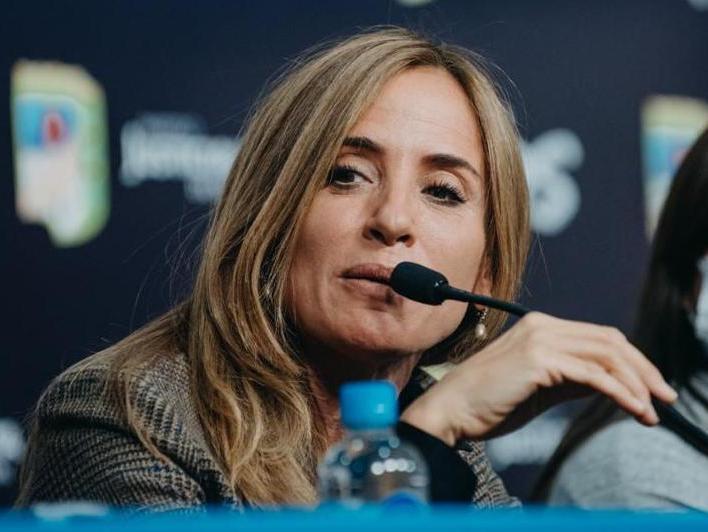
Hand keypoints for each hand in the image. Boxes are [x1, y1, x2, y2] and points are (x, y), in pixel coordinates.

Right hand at [400, 312, 677, 445]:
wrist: (450, 409)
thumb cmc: (487, 403)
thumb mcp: (538, 389)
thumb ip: (571, 380)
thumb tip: (608, 385)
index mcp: (539, 327)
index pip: (599, 337)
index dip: (631, 361)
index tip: (649, 388)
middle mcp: (542, 326)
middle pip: (610, 341)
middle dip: (643, 370)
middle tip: (664, 398)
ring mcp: (540, 339)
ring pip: (606, 355)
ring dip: (636, 383)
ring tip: (651, 411)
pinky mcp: (538, 360)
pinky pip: (593, 375)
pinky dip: (619, 392)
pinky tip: (633, 408)